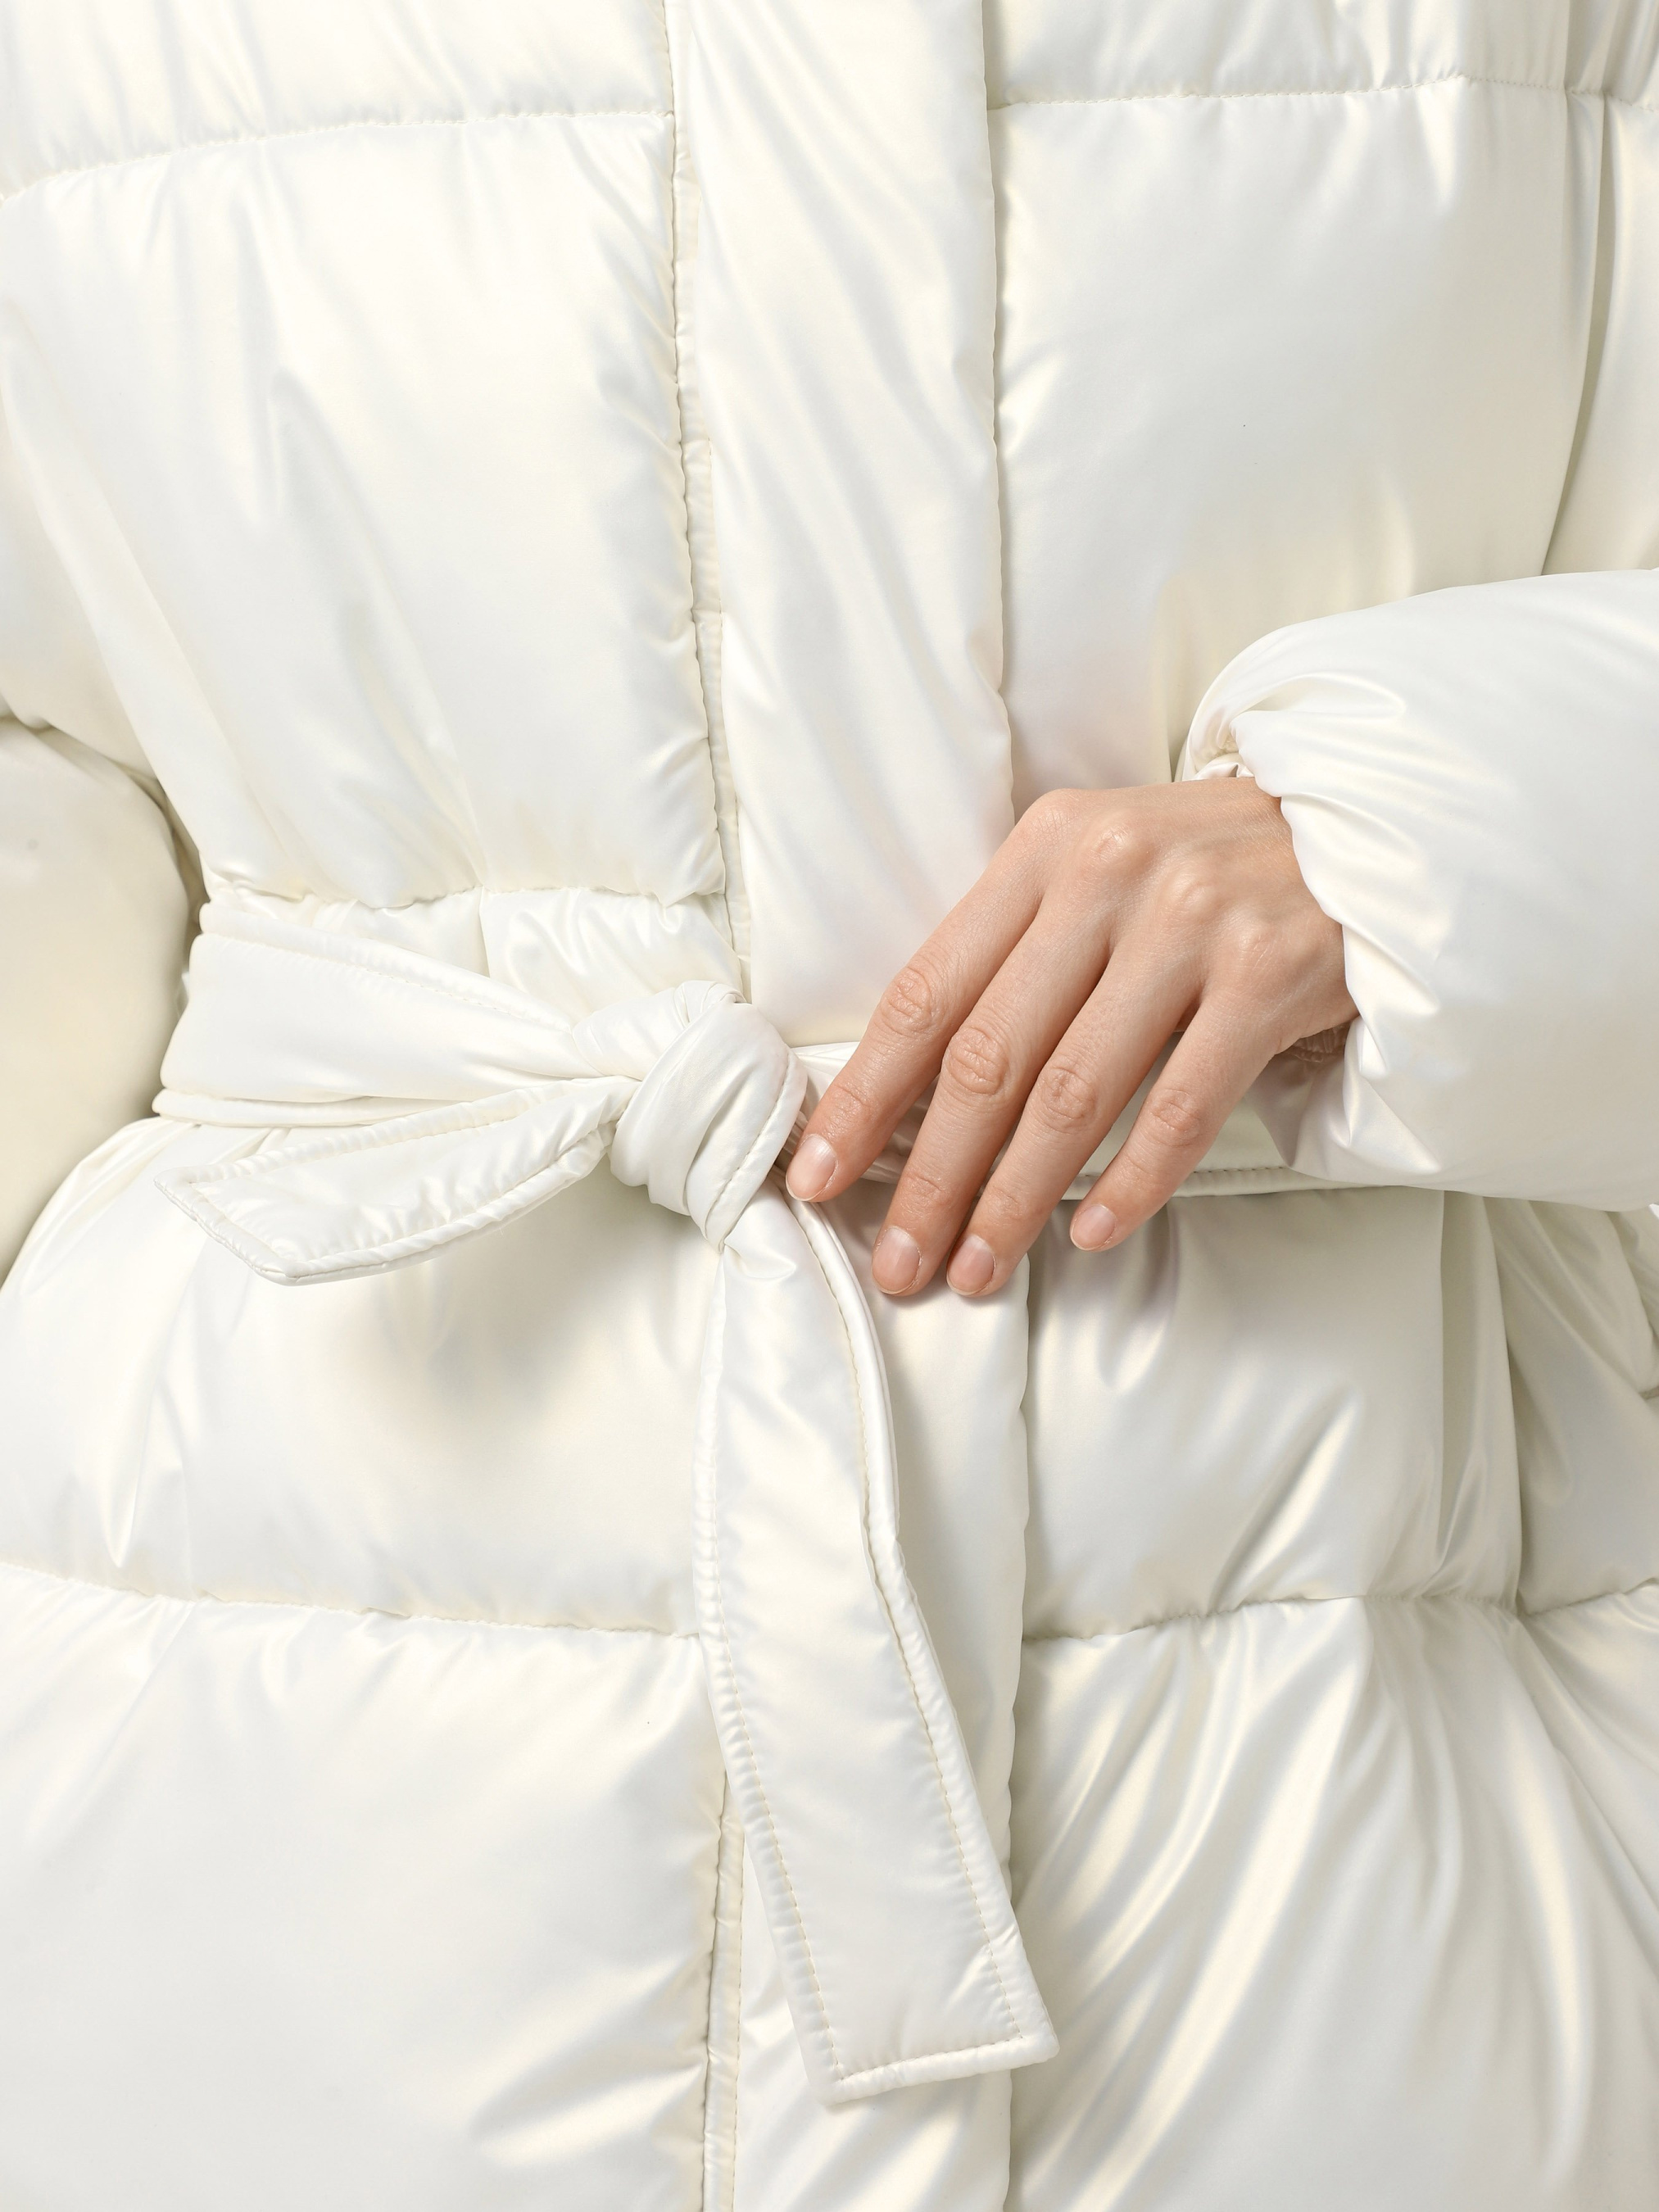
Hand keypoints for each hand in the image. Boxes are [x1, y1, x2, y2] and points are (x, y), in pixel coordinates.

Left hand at [784, 780, 1354, 1295]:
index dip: (864, 1097)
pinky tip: (1092, 1234)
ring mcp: (1195, 923)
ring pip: (1074, 1094)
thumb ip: (1019, 952)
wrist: (1372, 827)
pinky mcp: (1273, 976)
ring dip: (1015, 1200)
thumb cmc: (1215, 869)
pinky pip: (1182, 1108)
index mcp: (1045, 849)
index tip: (817, 1177)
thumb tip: (913, 1092)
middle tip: (898, 1259)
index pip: (926, 993)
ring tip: (977, 1270)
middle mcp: (1110, 876)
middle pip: (987, 1058)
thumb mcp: (1102, 871)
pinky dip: (1132, 1183)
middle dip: (930, 1176)